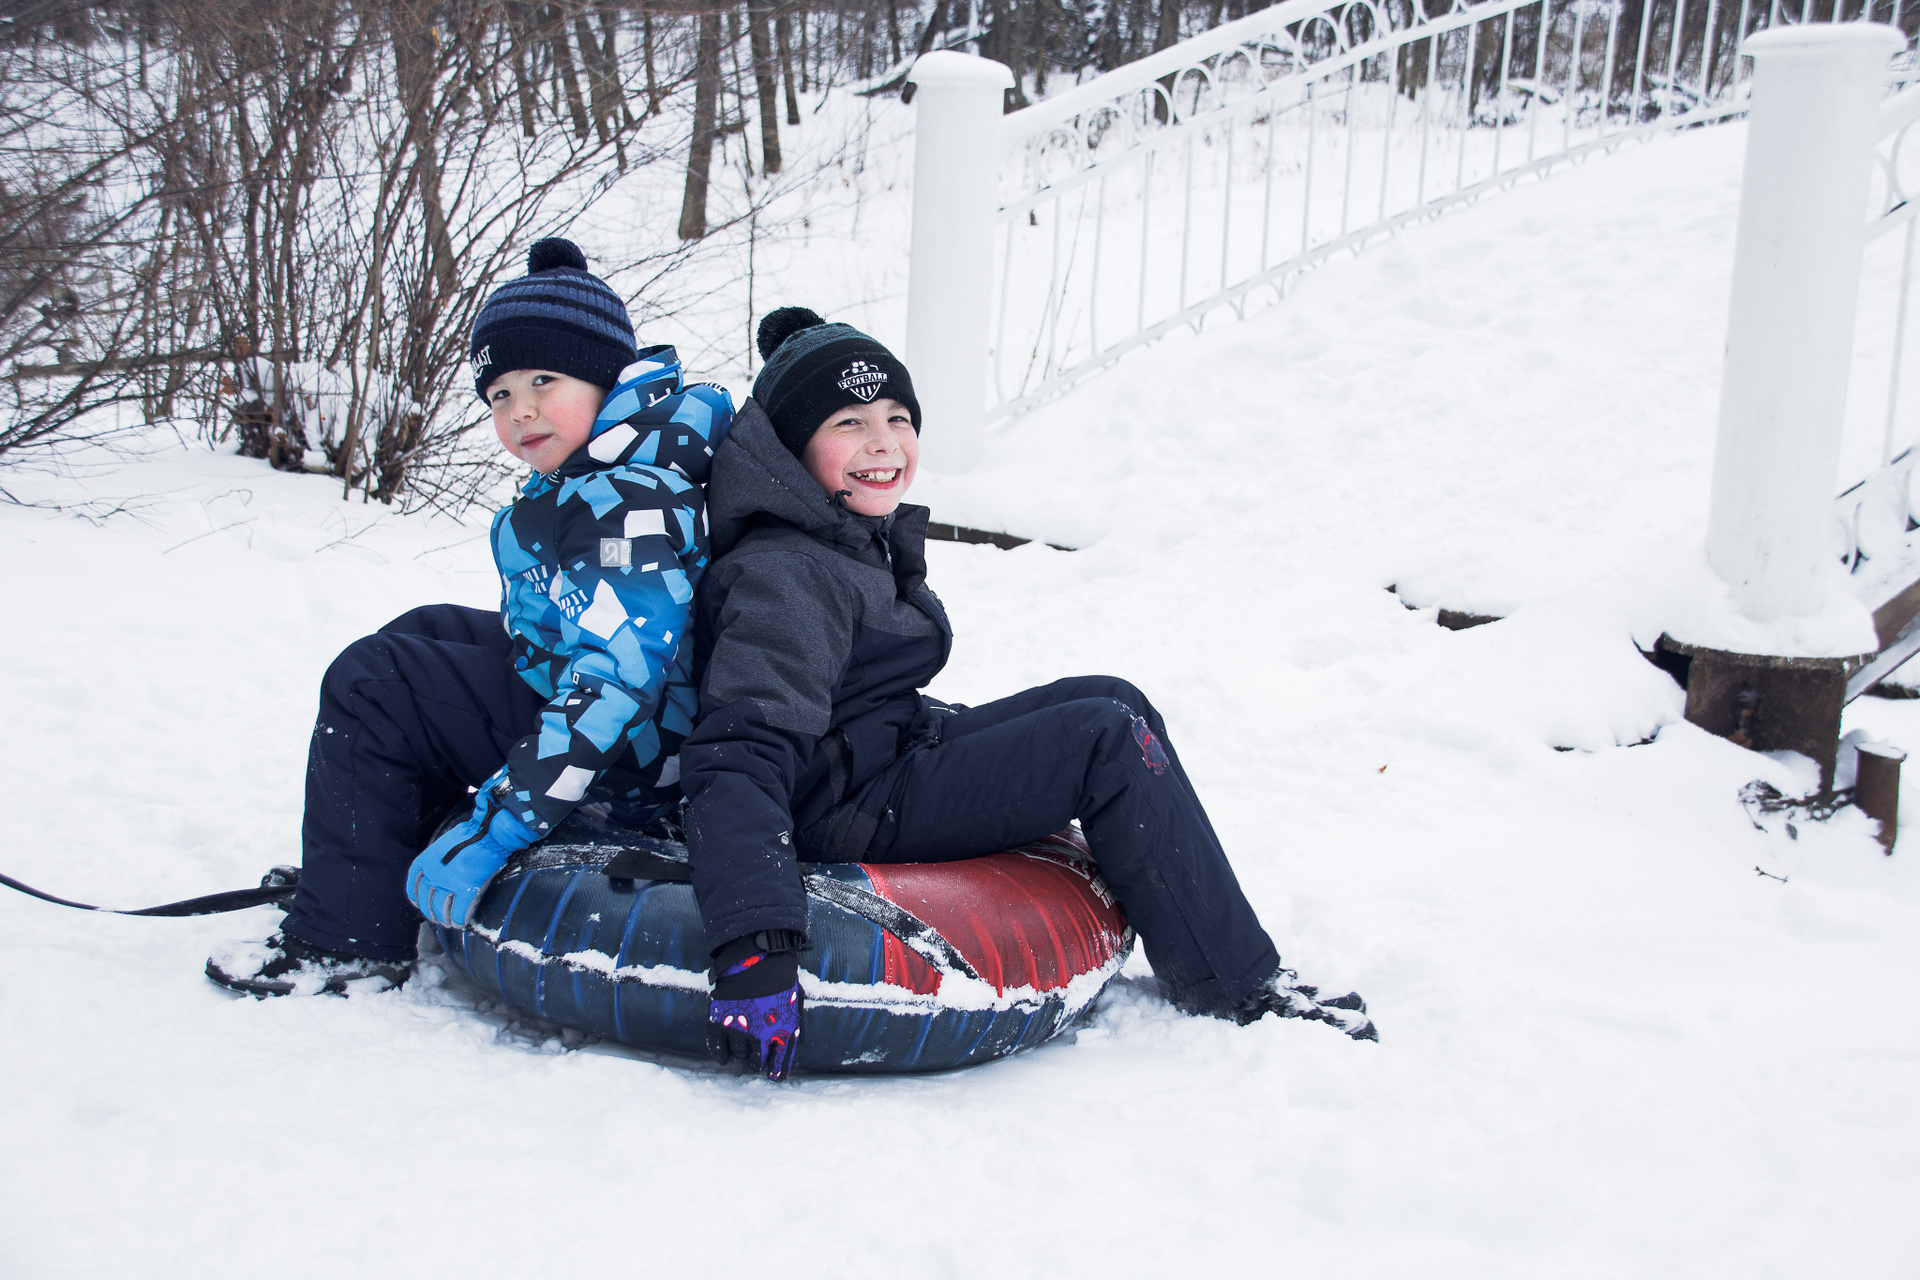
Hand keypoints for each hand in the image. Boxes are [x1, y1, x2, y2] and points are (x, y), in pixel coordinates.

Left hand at [406, 794, 537, 928]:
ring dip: (445, 919)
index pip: (414, 885)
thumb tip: (443, 869)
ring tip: (450, 923)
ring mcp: (448, 883)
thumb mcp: (446, 843)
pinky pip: (459, 912)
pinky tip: (461, 923)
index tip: (419, 903)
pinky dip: (459, 920)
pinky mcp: (466, 889)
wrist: (489, 832)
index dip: (416, 897)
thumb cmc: (472, 833)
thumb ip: (440, 858)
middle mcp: (433, 874)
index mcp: (426, 860)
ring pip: (441, 910)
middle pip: (427, 901)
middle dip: (432, 912)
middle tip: (439, 917)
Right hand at [707, 935, 803, 1081]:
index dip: (776, 1073)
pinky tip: (725, 1057)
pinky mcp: (718, 1022)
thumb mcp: (797, 1003)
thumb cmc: (780, 979)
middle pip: (756, 1063)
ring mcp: (737, 1030)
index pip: (779, 1066)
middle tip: (756, 1054)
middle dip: (757, 1060)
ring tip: (743, 1042)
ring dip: (742, 1052)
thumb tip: (799, 1047)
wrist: (755, 956)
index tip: (773, 1075)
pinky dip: (722, 1055)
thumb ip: (796, 1028)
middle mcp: (760, 1037)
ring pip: (739, 1055)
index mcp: (783, 1033)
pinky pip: (719, 1049)